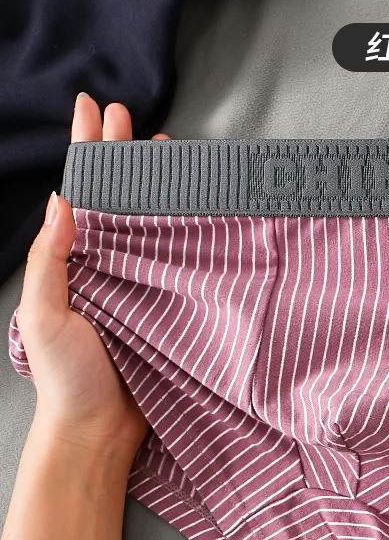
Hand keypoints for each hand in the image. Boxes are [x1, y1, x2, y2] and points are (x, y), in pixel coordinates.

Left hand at [14, 94, 169, 456]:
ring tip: (165, 149)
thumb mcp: (45, 317)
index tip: (93, 109)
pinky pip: (178, 259)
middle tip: (129, 113)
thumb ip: (51, 263)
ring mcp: (141, 284)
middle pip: (115, 198)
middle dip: (119, 155)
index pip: (80, 194)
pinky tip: (193, 209)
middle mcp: (107, 266)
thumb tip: (64, 203)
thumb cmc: (68, 378)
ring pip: (149, 222)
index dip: (86, 151)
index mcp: (74, 263)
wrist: (102, 431)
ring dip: (155, 185)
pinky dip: (184, 230)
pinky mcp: (170, 305)